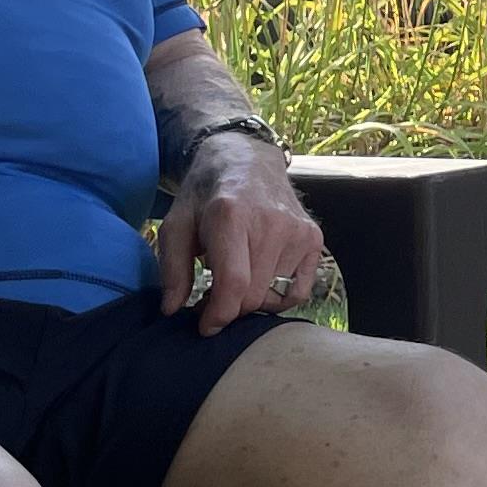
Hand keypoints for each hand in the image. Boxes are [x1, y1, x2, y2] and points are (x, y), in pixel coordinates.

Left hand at [162, 138, 328, 332]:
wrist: (247, 160)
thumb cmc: (206, 196)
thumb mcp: (177, 225)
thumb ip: (172, 268)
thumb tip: (172, 309)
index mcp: (231, 217)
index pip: (234, 284)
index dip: (219, 315)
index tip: (205, 326)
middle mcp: (271, 223)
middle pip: (252, 296)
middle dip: (229, 308)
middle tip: (211, 295)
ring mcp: (298, 231)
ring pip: (273, 297)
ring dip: (250, 300)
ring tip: (234, 280)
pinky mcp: (314, 238)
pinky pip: (298, 292)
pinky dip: (277, 297)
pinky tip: (260, 280)